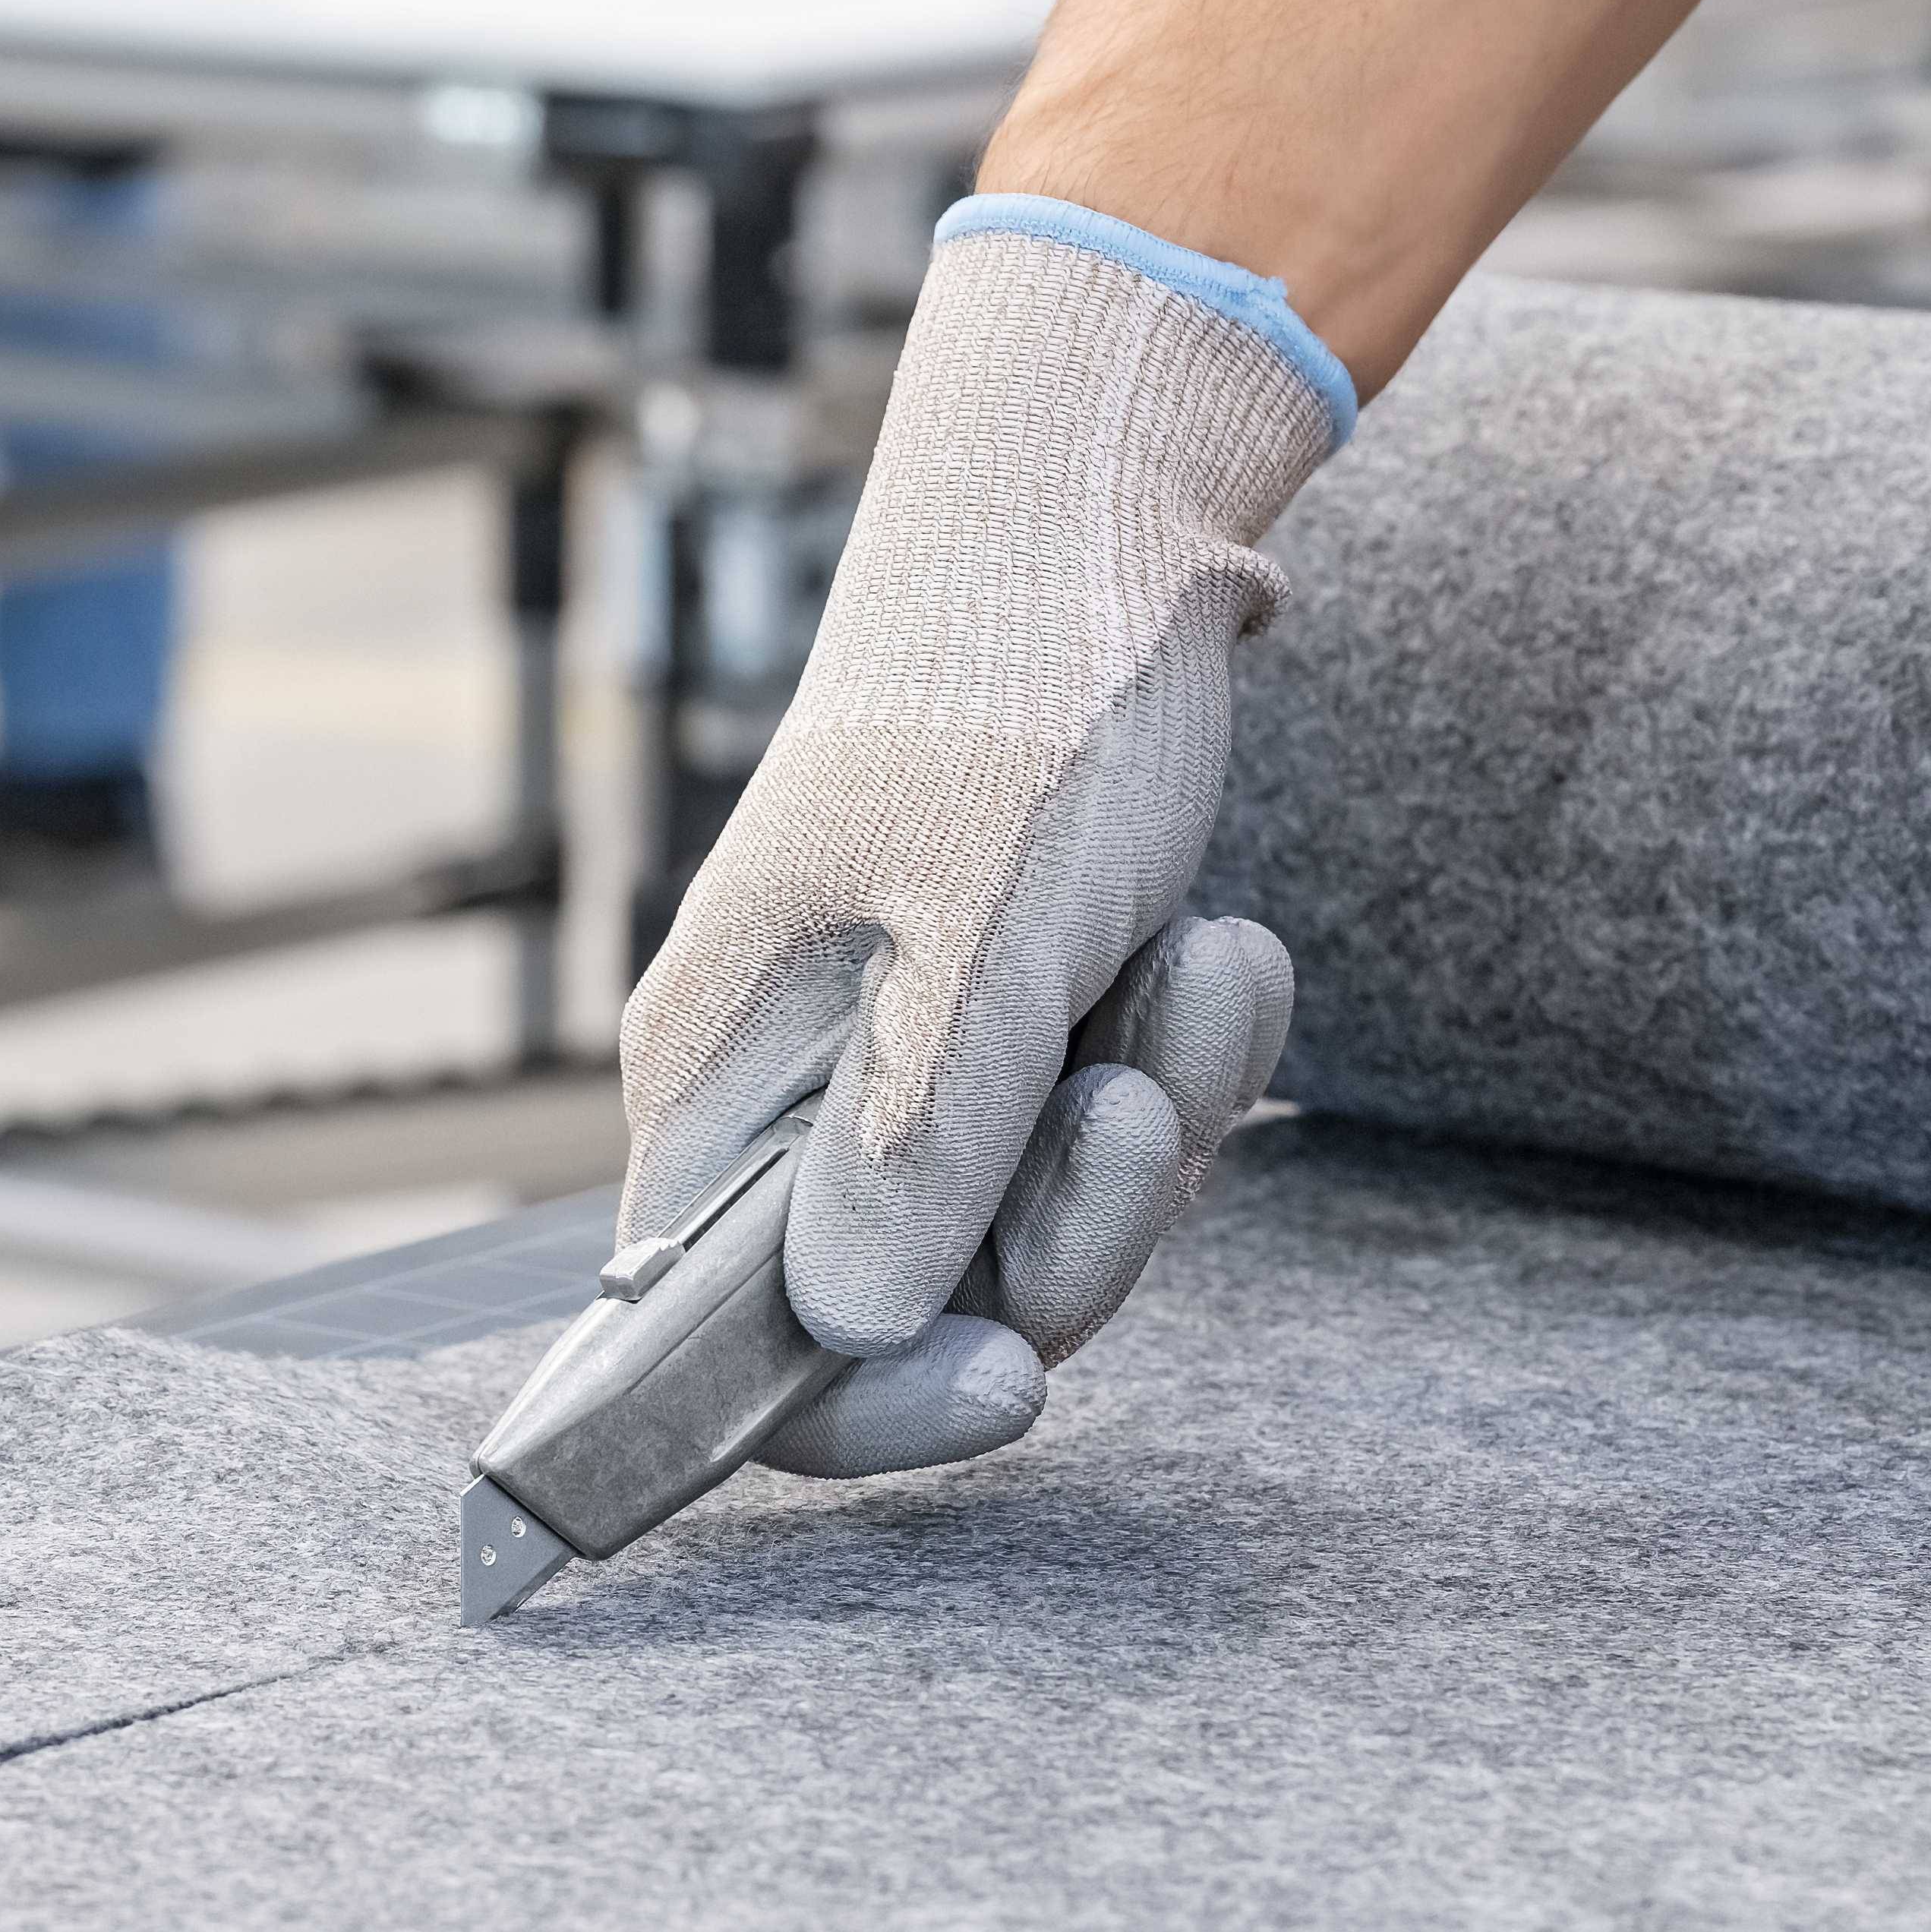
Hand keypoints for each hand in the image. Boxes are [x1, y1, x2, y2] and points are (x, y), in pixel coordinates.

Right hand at [619, 206, 1344, 1476]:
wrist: (1103, 522)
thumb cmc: (1006, 696)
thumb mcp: (977, 930)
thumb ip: (916, 1144)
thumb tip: (851, 1336)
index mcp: (717, 1084)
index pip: (731, 1351)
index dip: (865, 1409)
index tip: (1015, 1378)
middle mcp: (798, 1102)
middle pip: (928, 1313)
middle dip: (1074, 1229)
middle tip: (1137, 1096)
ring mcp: (921, 1071)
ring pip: (1050, 1233)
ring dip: (1159, 1126)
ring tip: (1191, 966)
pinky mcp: (1027, 1034)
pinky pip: (1118, 1140)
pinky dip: (1187, 1061)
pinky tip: (1213, 944)